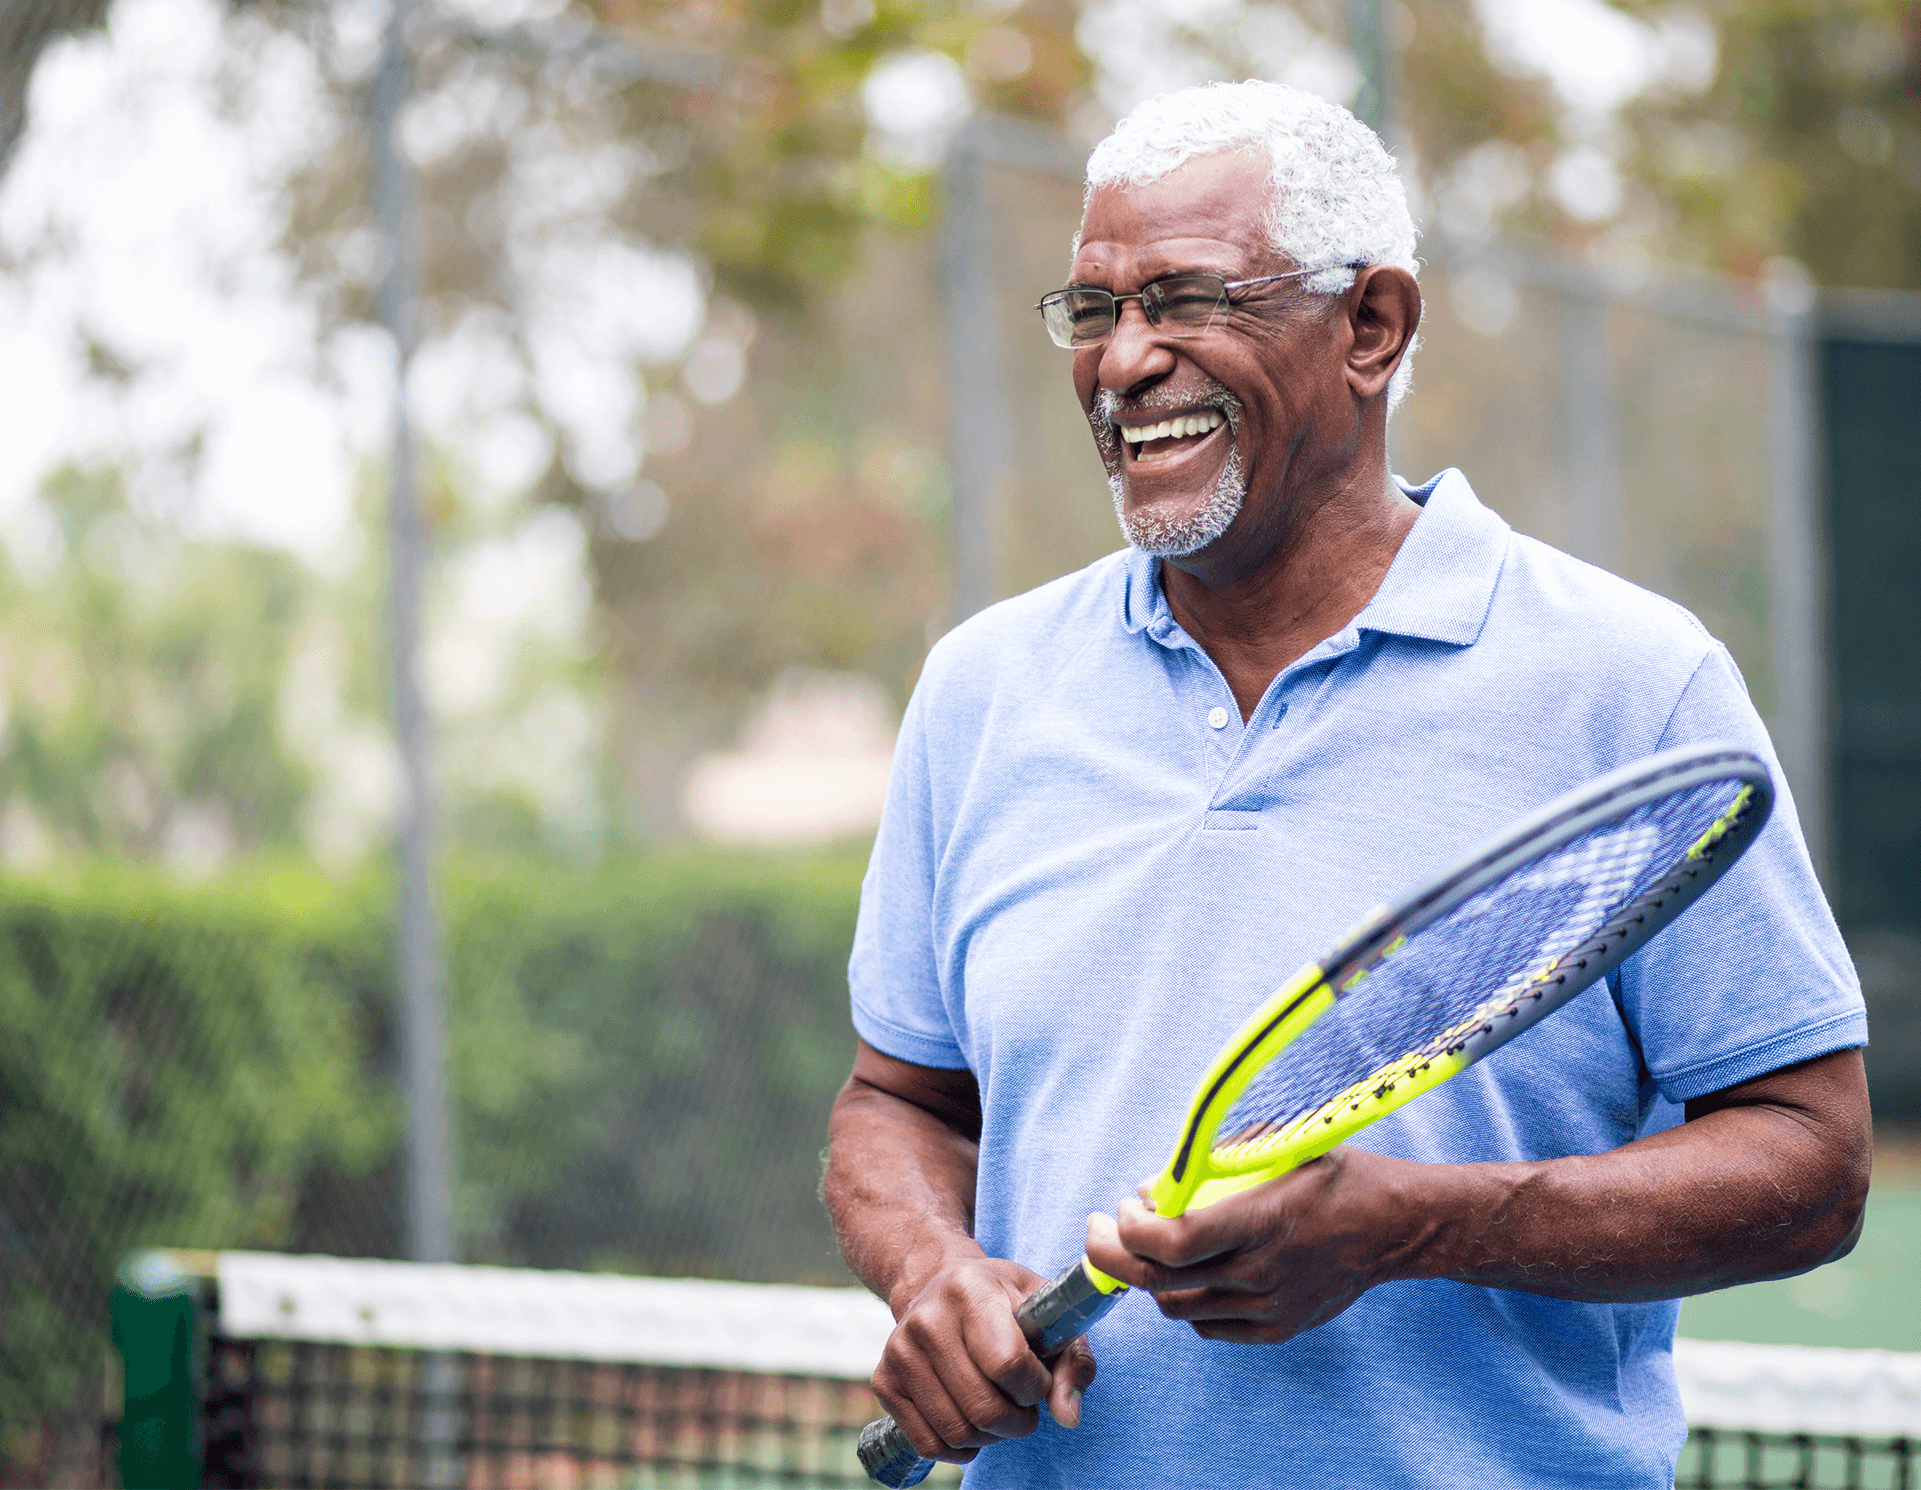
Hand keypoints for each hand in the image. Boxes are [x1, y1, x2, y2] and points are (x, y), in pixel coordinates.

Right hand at [872, 1256, 1099, 1464]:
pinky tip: (972, 1424)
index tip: (1038, 1379)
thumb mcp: (1046, 1313)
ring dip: (992, 1437)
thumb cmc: (1003, 1301)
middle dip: (1018, 1422)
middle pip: (983, 1407)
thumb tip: (1067, 1417)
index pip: (1008, 1364)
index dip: (1035, 1386)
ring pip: (957, 1431)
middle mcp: (927, 1318)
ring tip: (999, 1410)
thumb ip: (1072, 1362)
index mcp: (970, 1289)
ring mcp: (899, 1351)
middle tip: (1024, 1407)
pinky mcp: (884, 1381)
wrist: (940, 1284)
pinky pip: (929, 1444)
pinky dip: (960, 1449)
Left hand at [1083, 1146, 1422, 1343]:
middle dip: (1111, 1257)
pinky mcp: (1279, 1329)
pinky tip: (1186, 1273)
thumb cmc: (1336, 1176)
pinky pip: (1208, 1325)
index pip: (1171, 1243)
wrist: (1399, 1226)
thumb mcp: (1280, 1147)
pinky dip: (1184, 1301)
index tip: (1121, 1207)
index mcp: (1261, 1221)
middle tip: (1096, 1231)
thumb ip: (1217, 1164)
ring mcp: (1270, 1308)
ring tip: (1145, 1246)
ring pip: (1178, 1307)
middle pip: (1160, 1282)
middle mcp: (1262, 1272)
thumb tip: (1157, 1186)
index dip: (1129, 1230)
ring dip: (1147, 1277)